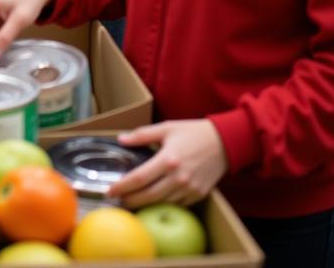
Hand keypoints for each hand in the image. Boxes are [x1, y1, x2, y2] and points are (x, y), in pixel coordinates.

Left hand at [110, 120, 228, 207]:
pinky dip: (163, 205)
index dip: (123, 187)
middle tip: (117, 201)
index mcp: (168, 159)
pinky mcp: (199, 195)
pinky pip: (177, 205)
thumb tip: (121, 140)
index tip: (109, 191)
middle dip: (131, 201)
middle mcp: (178, 177)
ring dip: (146, 205)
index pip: (139, 178)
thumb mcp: (165, 128)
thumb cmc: (192, 133)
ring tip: (131, 202)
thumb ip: (142, 135)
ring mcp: (190, 189)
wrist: (224, 143)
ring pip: (163, 203)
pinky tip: (153, 202)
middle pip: (149, 196)